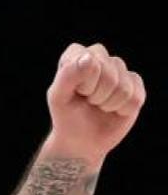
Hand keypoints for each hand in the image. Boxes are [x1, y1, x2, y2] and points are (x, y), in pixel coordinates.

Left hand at [46, 42, 145, 159]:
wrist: (81, 139)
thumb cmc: (66, 116)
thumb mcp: (58, 98)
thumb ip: (68, 76)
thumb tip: (90, 58)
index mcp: (76, 55)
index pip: (89, 58)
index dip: (84, 81)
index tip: (76, 92)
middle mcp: (99, 58)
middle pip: (110, 72)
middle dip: (97, 94)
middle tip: (87, 101)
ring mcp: (119, 70)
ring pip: (123, 87)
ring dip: (109, 103)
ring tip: (98, 105)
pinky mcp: (135, 85)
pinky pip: (135, 97)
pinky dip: (122, 110)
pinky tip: (113, 109)